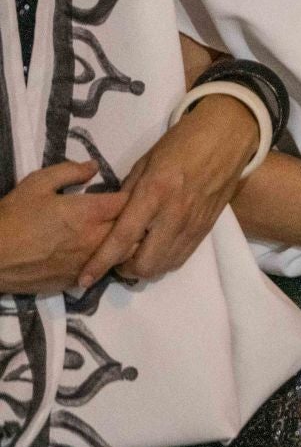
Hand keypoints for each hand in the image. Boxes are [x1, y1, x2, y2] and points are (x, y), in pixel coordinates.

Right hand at [0, 162, 126, 293]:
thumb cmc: (13, 217)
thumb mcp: (37, 183)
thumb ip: (70, 171)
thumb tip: (95, 167)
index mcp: (90, 212)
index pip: (130, 202)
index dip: (136, 196)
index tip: (133, 192)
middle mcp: (96, 238)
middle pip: (137, 231)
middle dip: (141, 221)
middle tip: (136, 213)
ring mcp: (89, 263)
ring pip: (127, 255)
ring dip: (132, 244)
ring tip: (126, 235)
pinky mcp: (78, 280)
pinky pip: (106, 271)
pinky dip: (111, 262)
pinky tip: (105, 255)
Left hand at [77, 93, 259, 286]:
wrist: (227, 137)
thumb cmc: (181, 143)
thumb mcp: (145, 162)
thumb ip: (129, 194)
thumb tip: (115, 217)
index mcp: (154, 193)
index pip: (122, 238)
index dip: (101, 262)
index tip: (84, 279)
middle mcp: (174, 214)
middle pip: (145, 264)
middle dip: (125, 269)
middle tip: (117, 258)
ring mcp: (193, 224)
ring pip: (165, 266)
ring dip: (146, 268)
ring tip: (137, 255)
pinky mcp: (207, 228)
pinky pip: (182, 257)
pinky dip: (165, 261)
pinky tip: (158, 250)